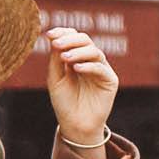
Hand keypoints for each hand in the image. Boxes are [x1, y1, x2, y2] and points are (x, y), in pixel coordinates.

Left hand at [43, 25, 116, 144]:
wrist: (75, 125)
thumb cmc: (64, 103)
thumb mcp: (55, 79)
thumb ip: (55, 59)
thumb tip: (54, 38)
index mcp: (76, 58)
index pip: (73, 38)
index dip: (63, 33)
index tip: (49, 34)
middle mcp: (90, 61)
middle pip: (85, 40)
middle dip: (70, 40)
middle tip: (56, 44)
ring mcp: (101, 69)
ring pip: (94, 51)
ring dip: (78, 52)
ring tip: (64, 58)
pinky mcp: (110, 80)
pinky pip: (101, 68)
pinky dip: (88, 66)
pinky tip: (76, 68)